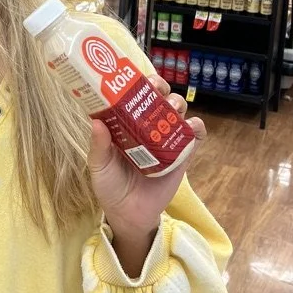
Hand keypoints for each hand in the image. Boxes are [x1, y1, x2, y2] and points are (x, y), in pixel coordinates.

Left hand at [88, 75, 205, 242]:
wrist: (130, 215)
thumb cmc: (110, 186)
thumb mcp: (99, 166)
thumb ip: (99, 146)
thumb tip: (95, 122)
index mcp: (124, 124)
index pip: (132, 95)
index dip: (136, 82)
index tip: (136, 77)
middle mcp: (145, 126)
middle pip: (157, 97)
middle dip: (160, 87)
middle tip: (157, 89)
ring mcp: (165, 139)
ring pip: (177, 111)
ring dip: (178, 103)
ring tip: (173, 109)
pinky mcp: (182, 154)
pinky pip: (194, 136)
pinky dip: (197, 127)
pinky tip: (191, 128)